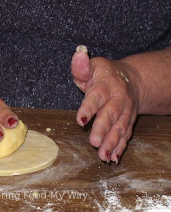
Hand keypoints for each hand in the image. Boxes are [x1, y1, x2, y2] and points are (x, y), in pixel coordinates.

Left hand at [71, 46, 141, 163]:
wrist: (132, 80)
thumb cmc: (104, 74)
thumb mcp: (93, 66)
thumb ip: (82, 66)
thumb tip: (78, 53)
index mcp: (106, 85)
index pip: (97, 96)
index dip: (89, 108)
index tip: (81, 120)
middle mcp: (118, 99)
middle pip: (111, 115)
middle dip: (103, 129)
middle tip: (94, 142)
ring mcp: (126, 112)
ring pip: (120, 128)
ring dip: (112, 143)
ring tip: (103, 156)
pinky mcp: (128, 122)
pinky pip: (126, 135)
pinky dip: (120, 147)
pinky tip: (113, 158)